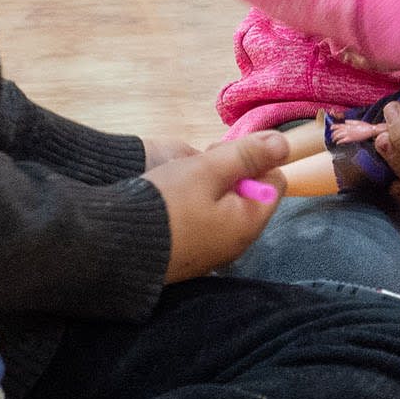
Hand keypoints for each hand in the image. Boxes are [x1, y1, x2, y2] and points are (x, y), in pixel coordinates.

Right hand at [144, 131, 287, 281]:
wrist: (115, 245)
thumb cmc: (166, 203)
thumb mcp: (208, 170)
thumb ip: (248, 155)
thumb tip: (284, 144)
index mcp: (249, 222)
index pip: (275, 181)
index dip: (253, 160)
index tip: (221, 155)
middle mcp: (237, 242)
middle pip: (249, 194)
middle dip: (229, 173)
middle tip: (199, 166)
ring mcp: (213, 251)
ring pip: (225, 206)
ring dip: (209, 187)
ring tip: (180, 181)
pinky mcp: (191, 254)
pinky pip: (205, 221)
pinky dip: (194, 206)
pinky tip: (171, 200)